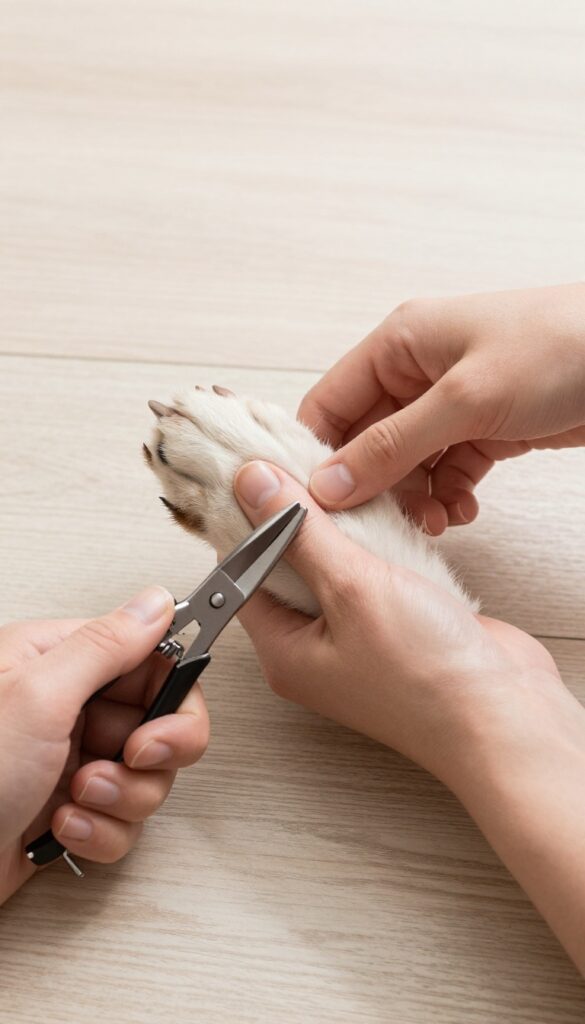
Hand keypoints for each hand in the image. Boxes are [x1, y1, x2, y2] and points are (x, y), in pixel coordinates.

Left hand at [0, 587, 208, 903]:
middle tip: (131, 759)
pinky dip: (100, 831)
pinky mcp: (71, 808)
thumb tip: (154, 603)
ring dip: (120, 797)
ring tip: (75, 798)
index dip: (172, 692)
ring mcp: (69, 759)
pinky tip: (61, 827)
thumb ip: (104, 645)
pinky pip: (123, 819)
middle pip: (159, 719)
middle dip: (151, 754)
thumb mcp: (37, 699)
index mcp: (55, 661)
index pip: (148, 658)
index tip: (163, 722)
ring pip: (147, 774)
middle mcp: (66, 706)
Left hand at [233, 462, 562, 784]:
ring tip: (342, 482)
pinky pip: (371, 575)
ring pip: (332, 567)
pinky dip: (375, 544)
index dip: (243, 521)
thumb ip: (300, 533)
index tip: (252, 470)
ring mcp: (357, 639)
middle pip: (284, 567)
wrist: (504, 715)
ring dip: (339, 528)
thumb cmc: (426, 675)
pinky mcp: (395, 627)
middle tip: (296, 463)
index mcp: (284, 651)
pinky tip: (383, 514)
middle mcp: (313, 649)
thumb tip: (253, 484)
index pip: (239, 576)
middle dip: (292, 517)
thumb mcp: (352, 589)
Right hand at [299, 283, 584, 533]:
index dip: (316, 454)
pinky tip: (460, 510)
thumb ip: (393, 445)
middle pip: (366, 441)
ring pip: (406, 463)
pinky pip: (446, 470)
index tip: (316, 503)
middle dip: (372, 486)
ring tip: (431, 521)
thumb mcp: (465, 399)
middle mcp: (419, 372)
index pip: (330, 403)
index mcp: (400, 344)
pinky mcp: (484, 428)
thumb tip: (330, 482)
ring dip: (413, 498)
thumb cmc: (561, 346)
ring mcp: (452, 402)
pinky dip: (448, 495)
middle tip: (379, 525)